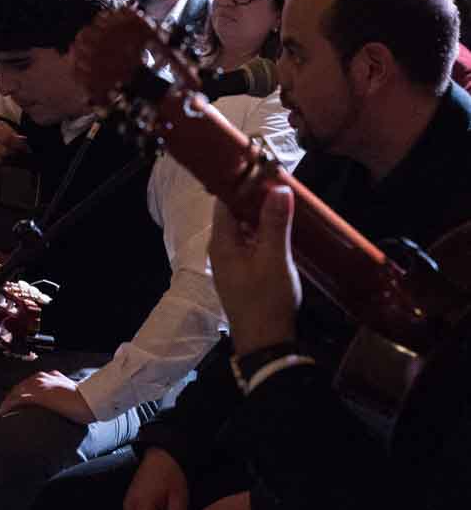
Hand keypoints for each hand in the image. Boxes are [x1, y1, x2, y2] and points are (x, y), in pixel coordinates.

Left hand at [0, 370, 94, 423]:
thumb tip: (62, 408)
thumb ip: (63, 397)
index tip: (13, 408)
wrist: (92, 399)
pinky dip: (7, 409)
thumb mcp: (72, 394)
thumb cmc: (87, 400)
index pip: (27, 387)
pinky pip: (16, 401)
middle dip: (8, 403)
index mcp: (49, 377)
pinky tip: (2, 417)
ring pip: (14, 395)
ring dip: (5, 407)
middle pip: (17, 390)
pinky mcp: (37, 394)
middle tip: (1, 416)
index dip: (18, 398)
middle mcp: (41, 378)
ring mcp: (38, 385)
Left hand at [208, 185, 299, 354]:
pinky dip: (265, 232)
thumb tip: (279, 188)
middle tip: (281, 181)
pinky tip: (283, 228)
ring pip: (245, 229)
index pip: (225, 202)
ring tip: (286, 199)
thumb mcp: (274, 258)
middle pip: (235, 214)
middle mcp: (221, 249)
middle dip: (256, 198)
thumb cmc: (266, 300)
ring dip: (262, 215)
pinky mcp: (244, 272)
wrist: (265, 342)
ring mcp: (232, 262)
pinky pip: (251, 243)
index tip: (262, 168)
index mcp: (221, 243)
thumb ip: (275, 223)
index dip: (242, 184)